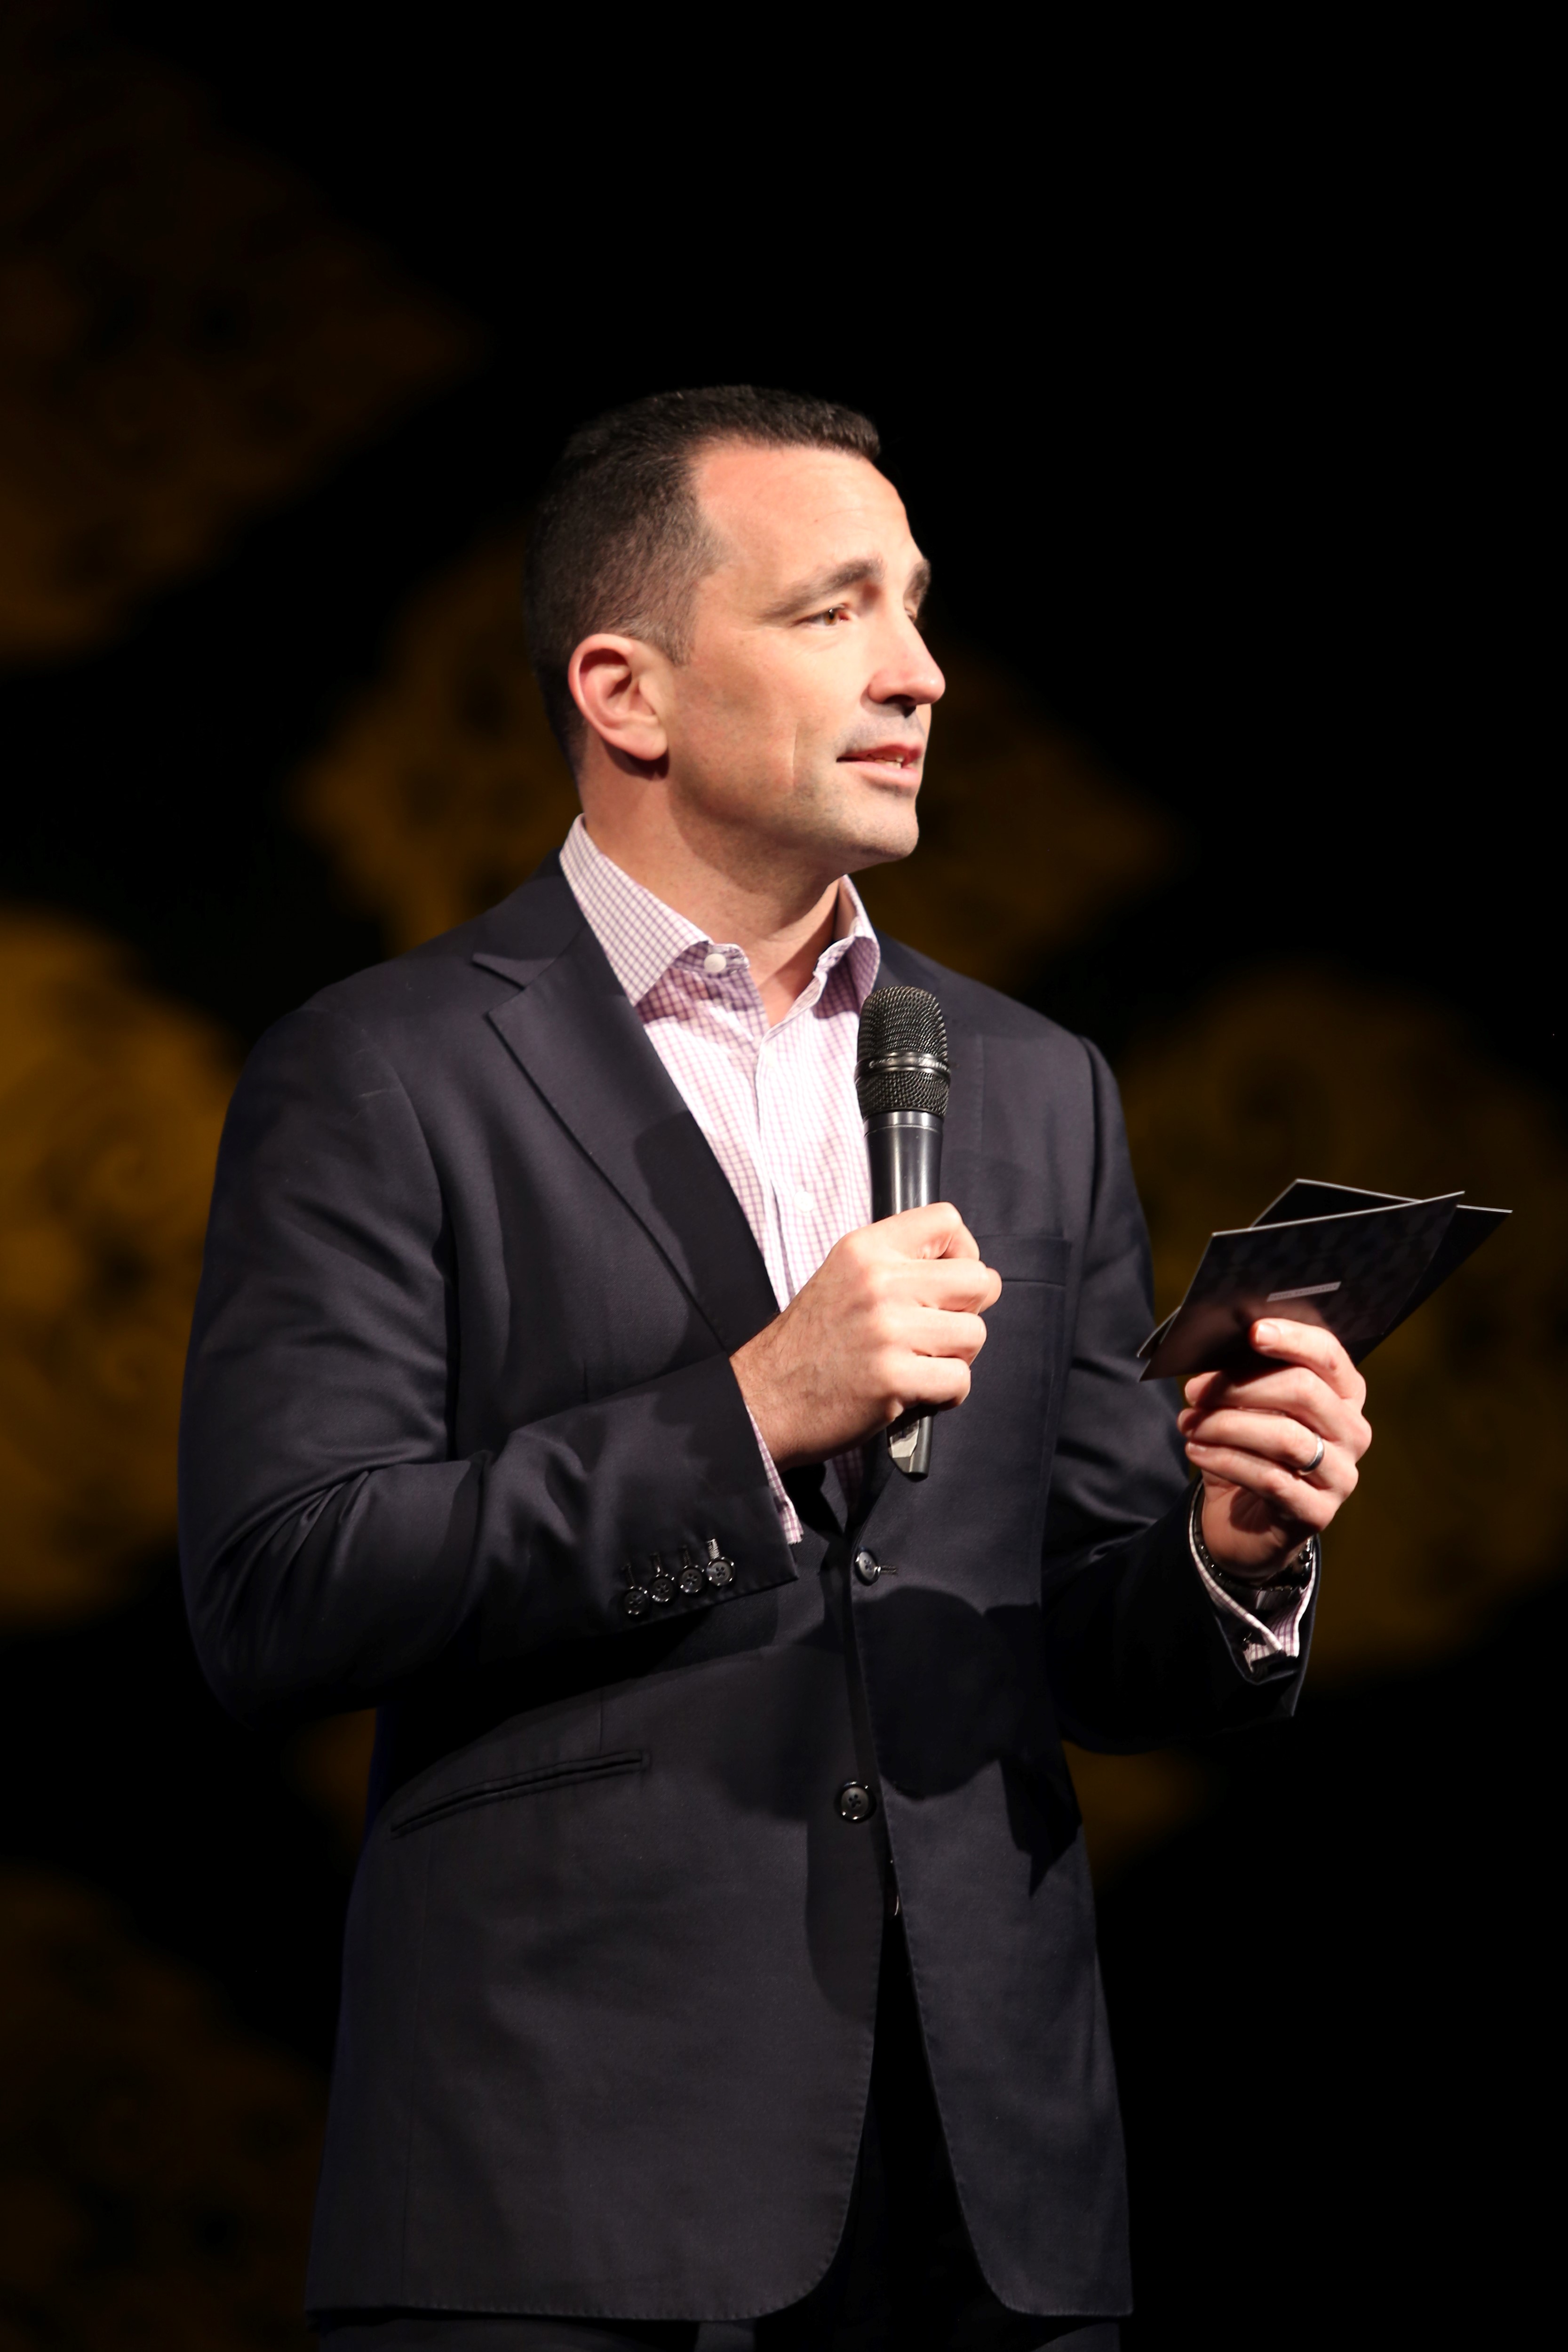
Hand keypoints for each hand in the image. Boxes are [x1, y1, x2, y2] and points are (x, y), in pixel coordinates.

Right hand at [731, 1203, 1000, 1469]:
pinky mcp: (894, 1377)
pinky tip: (914, 1391)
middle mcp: (878, 1282)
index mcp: (866, 1250)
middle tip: (936, 1332)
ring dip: (955, 1358)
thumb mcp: (844, 1277)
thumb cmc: (809, 1344)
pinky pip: (959, 1381)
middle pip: (977, 1280)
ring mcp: (887, 1330)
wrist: (765, 1398)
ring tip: (919, 1363)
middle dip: (967, 1311)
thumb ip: (899, 1265)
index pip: (948, 1221)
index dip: (962, 1254)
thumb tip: (973, 1272)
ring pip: (974, 1334)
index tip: (943, 1283)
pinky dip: (945, 1394)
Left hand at [1179, 1319, 1371, 1582]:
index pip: (1328, 1356)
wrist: (1244, 1523)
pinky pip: (1270, 1479)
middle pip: (1304, 1391)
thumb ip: (1246, 1378)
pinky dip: (1225, 1460)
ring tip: (1188, 1424)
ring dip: (1226, 1425)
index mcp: (1344, 1395)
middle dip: (1242, 1386)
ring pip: (1285, 1436)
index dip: (1293, 1339)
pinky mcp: (1318, 1513)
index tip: (1252, 1331)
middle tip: (1195, 1391)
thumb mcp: (1248, 1409)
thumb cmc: (1249, 1451)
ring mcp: (1341, 1476)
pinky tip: (1196, 1451)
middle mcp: (1352, 1432)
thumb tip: (1216, 1353)